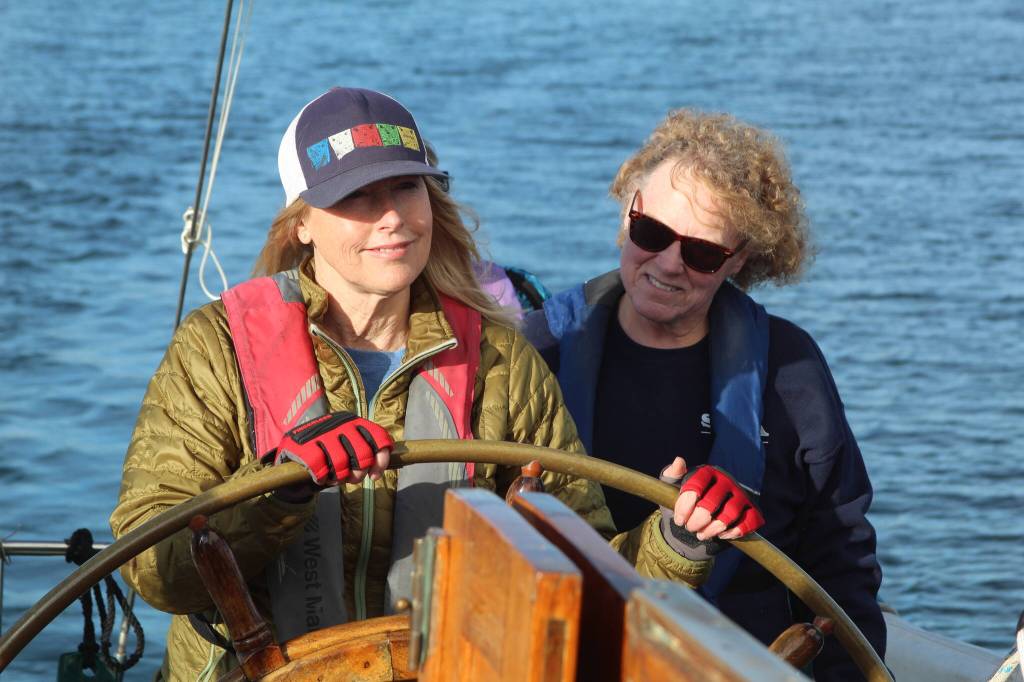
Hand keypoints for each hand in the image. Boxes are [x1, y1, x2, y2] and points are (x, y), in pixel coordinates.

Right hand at [269, 412, 391, 492]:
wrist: (293, 444)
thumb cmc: (327, 449)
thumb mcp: (348, 444)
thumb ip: (364, 452)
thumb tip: (377, 471)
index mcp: (354, 422)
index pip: (378, 437)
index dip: (381, 460)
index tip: (375, 476)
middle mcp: (341, 424)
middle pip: (362, 455)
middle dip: (359, 473)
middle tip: (352, 479)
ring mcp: (322, 433)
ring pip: (341, 463)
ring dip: (339, 477)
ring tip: (335, 478)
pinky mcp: (304, 445)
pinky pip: (320, 467)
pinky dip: (322, 477)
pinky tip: (321, 478)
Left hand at [659, 458, 763, 560]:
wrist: (699, 520)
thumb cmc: (685, 501)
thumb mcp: (672, 487)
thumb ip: (672, 475)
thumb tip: (678, 461)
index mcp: (707, 472)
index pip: (697, 485)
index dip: (686, 505)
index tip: (679, 520)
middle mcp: (726, 481)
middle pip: (712, 501)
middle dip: (698, 520)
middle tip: (690, 528)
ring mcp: (741, 495)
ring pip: (730, 513)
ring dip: (713, 529)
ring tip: (701, 534)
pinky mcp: (752, 510)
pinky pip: (749, 521)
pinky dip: (735, 531)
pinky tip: (721, 535)